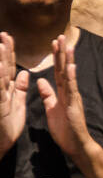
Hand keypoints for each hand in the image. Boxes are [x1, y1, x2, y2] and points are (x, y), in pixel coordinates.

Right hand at [0, 33, 29, 158]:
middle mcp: (1, 90)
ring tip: (2, 46)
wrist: (0, 142)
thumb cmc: (7, 125)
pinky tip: (2, 69)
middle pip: (4, 67)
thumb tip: (25, 73)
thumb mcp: (17, 103)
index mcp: (8, 89)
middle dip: (4, 51)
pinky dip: (0, 79)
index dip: (11, 53)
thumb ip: (20, 88)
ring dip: (1, 62)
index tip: (10, 38)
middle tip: (4, 35)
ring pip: (0, 76)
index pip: (10, 67)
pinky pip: (0, 90)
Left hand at [36, 35, 92, 161]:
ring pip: (69, 75)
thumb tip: (40, 81)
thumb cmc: (65, 130)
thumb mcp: (51, 109)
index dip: (55, 57)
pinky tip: (70, 66)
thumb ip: (48, 95)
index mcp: (62, 93)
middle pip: (63, 69)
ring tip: (67, 45)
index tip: (53, 42)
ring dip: (68, 60)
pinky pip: (72, 89)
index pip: (57, 71)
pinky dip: (71, 77)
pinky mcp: (73, 105)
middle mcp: (69, 92)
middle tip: (61, 36)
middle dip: (62, 52)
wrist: (75, 145)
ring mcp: (72, 97)